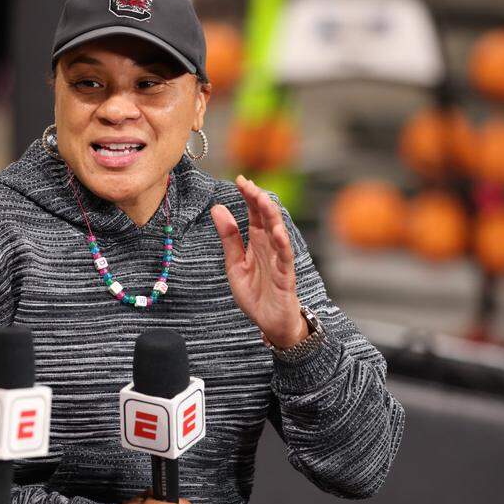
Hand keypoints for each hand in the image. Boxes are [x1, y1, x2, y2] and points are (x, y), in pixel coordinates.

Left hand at [210, 175, 307, 348]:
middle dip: (258, 200)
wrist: (270, 323)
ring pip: (278, 233)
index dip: (248, 197)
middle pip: (266, 219)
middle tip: (248, 184)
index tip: (240, 180)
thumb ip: (229, 238)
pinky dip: (282, 244)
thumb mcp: (234, 264)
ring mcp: (279, 261)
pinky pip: (285, 258)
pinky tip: (277, 232)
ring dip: (271, 217)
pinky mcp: (285, 277)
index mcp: (256, 243)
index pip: (254, 214)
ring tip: (263, 200)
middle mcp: (269, 248)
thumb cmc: (255, 293)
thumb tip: (218, 208)